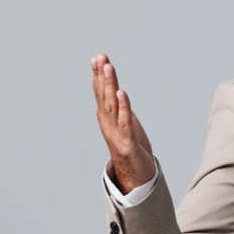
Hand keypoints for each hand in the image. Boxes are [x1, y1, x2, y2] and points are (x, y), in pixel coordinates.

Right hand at [91, 53, 155, 192]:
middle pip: (104, 96)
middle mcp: (108, 124)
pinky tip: (122, 93)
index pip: (101, 93)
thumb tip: (116, 90)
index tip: (98, 57)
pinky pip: (125, 122)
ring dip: (110, 86)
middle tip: (102, 57)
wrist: (135, 176)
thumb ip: (120, 109)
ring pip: (112, 105)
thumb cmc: (131, 148)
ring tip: (109, 68)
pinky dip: (123, 107)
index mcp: (107, 118)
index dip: (99, 75)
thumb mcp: (125, 124)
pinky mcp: (127, 143)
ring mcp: (116, 133)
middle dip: (102, 76)